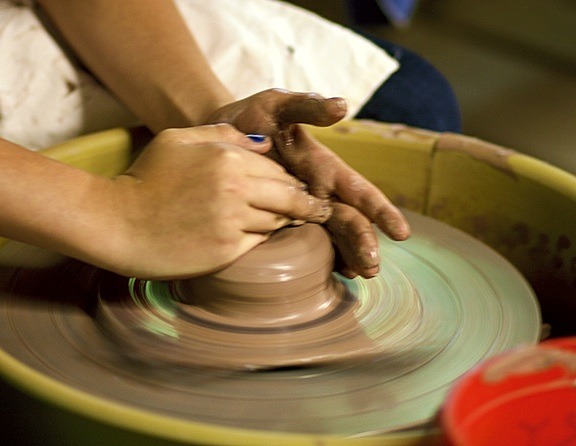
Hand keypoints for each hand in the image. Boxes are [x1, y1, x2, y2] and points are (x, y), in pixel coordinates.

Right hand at [99, 124, 330, 278]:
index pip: (277, 168)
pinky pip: (260, 241)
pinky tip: (259, 234)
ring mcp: (233, 221)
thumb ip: (223, 135)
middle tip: (318, 210)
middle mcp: (236, 188)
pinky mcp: (227, 249)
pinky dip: (263, 237)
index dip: (289, 179)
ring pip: (279, 220)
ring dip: (284, 221)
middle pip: (290, 196)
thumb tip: (264, 143)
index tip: (299, 188)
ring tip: (292, 222)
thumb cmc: (146, 178)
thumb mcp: (178, 140)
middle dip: (306, 203)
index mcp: (227, 158)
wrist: (117, 223)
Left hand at [207, 89, 409, 277]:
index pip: (357, 191)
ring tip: (358, 275)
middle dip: (363, 243)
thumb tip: (342, 106)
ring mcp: (300, 208)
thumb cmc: (253, 117)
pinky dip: (321, 258)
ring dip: (347, 255)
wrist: (221, 133)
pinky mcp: (280, 218)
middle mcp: (317, 191)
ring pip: (331, 235)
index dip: (380, 210)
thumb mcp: (278, 105)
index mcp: (322, 168)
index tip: (401, 233)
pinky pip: (304, 242)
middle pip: (348, 220)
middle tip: (372, 269)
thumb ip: (308, 107)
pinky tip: (331, 273)